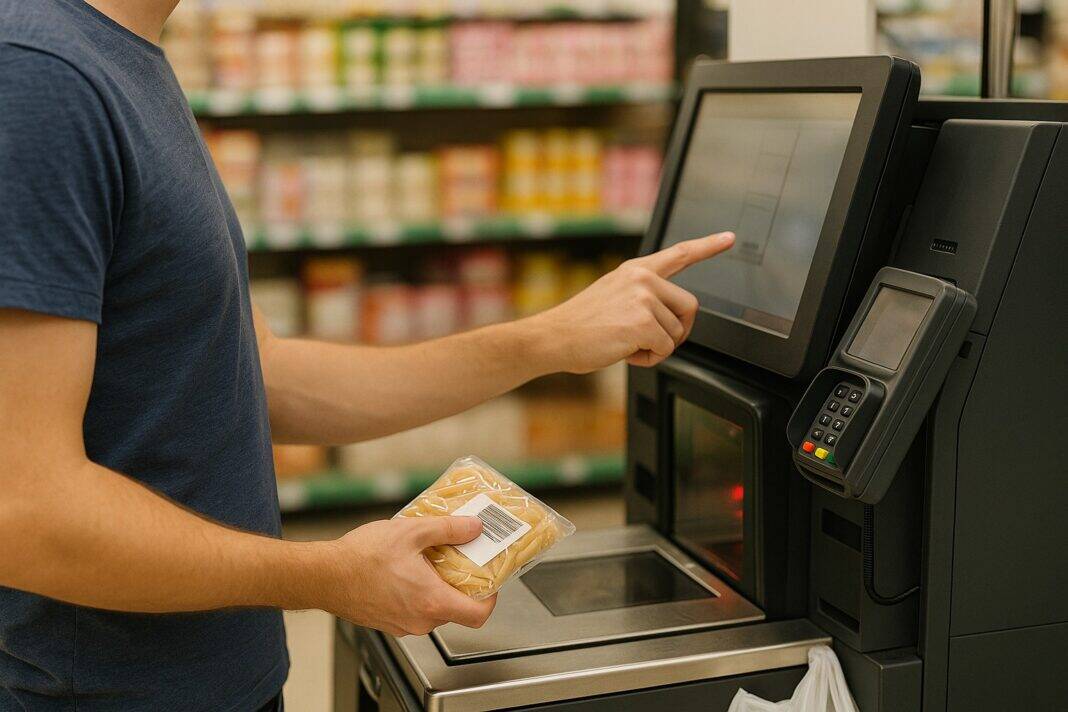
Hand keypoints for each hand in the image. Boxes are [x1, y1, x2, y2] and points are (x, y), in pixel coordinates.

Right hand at [321, 516, 496, 635]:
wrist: (323, 576)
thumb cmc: (360, 558)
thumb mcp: (411, 531)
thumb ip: (448, 529)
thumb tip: (473, 527)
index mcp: (432, 601)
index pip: (479, 615)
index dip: (491, 598)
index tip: (490, 580)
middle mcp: (420, 620)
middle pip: (457, 610)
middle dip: (461, 584)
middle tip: (458, 559)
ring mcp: (403, 625)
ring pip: (434, 609)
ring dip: (437, 587)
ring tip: (428, 560)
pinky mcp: (388, 623)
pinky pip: (414, 611)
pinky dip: (418, 593)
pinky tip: (406, 570)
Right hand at [530, 232, 733, 372]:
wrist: (553, 337)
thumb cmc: (580, 325)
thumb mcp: (612, 296)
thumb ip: (643, 296)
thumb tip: (670, 318)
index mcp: (636, 270)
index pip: (679, 253)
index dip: (708, 246)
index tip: (729, 238)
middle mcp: (642, 279)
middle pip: (689, 307)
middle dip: (677, 331)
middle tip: (651, 341)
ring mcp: (644, 298)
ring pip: (677, 333)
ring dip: (657, 347)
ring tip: (626, 344)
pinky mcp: (643, 323)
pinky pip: (666, 349)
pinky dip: (650, 359)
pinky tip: (625, 352)